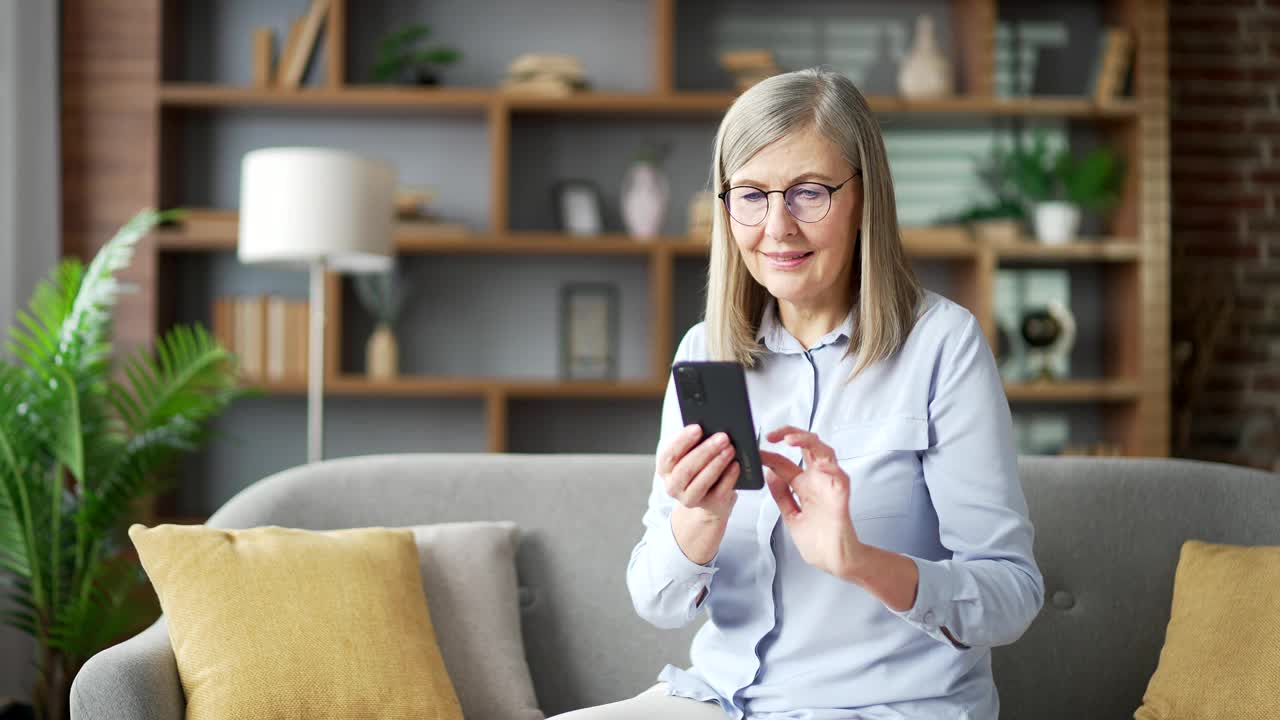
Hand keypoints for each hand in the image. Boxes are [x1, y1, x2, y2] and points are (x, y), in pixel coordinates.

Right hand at [657, 424, 739, 522]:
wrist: (708, 497)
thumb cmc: (699, 467)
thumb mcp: (691, 454)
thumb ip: (696, 442)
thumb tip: (712, 430)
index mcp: (665, 468)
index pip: (669, 454)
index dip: (682, 441)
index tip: (698, 428)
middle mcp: (673, 485)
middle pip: (687, 468)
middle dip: (706, 451)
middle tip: (723, 437)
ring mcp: (689, 498)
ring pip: (702, 481)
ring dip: (717, 463)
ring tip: (731, 448)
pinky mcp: (709, 505)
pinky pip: (719, 491)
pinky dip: (728, 477)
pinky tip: (736, 465)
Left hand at [759, 425, 865, 577]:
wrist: (833, 562)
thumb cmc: (817, 540)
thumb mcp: (791, 515)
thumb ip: (782, 495)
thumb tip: (769, 473)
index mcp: (804, 485)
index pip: (785, 462)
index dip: (770, 455)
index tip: (755, 452)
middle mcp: (817, 480)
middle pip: (807, 447)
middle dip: (791, 434)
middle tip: (772, 434)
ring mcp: (830, 486)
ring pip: (824, 452)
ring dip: (809, 442)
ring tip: (791, 440)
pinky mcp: (841, 497)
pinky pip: (840, 476)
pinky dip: (831, 468)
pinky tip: (819, 465)